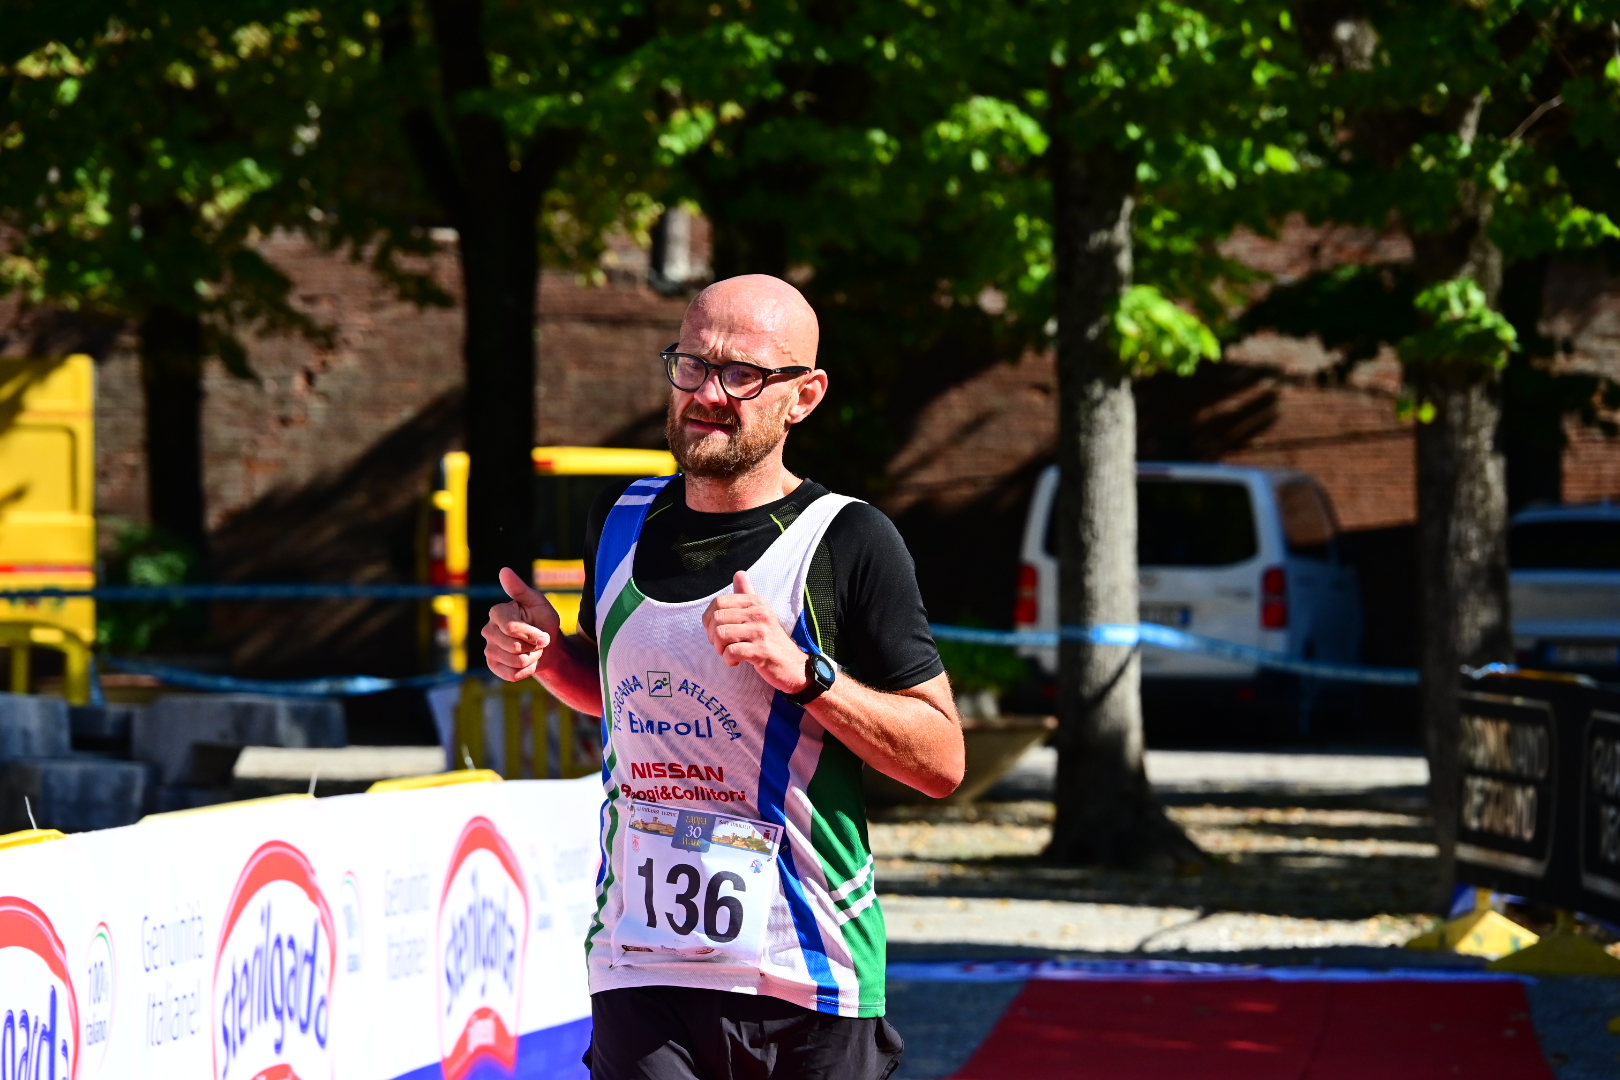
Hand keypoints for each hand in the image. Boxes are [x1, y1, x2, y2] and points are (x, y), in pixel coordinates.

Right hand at [482, 567, 561, 681]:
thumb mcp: (537, 603)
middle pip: (514, 647)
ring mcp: (489, 650)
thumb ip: (520, 589)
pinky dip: (527, 670)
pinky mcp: (493, 666)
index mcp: (497, 612)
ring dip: (532, 658)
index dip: (532, 634)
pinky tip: (527, 661)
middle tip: (538, 641)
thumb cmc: (542, 621)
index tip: (544, 635)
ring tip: (532, 650)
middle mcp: (488, 630)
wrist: (548, 646)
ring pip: (515, 661)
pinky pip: (512, 675)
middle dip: (533, 647)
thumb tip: (504, 570)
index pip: (511, 628)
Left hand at [702, 571, 809, 694]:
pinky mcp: (761, 651)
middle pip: (717, 618)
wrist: (793, 666)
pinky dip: (728, 660)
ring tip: (729, 653)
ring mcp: (761, 632)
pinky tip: (737, 662)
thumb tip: (739, 573)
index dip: (710, 618)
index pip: (719, 602)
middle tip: (722, 645)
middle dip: (713, 635)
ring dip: (720, 648)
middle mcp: (760, 613)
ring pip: (721, 634)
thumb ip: (747, 594)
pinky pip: (731, 652)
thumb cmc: (771, 640)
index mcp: (757, 602)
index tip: (716, 631)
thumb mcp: (761, 614)